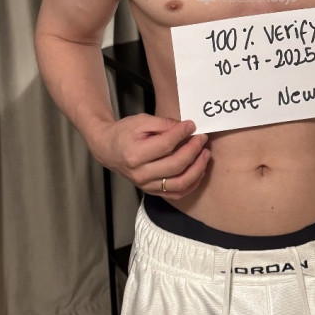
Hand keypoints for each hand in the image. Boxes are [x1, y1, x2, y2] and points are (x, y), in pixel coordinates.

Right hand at [94, 115, 210, 199]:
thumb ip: (164, 124)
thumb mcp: (141, 121)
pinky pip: (177, 193)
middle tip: (202, 138)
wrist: (108, 149)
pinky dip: (192, 183)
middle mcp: (141, 174)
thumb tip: (187, 128)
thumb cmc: (124, 133)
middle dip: (194, 150)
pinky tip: (199, 170)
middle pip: (175, 165)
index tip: (192, 125)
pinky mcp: (152, 192)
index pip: (166, 145)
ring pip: (180, 183)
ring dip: (198, 169)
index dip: (182, 134)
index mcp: (135, 154)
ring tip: (205, 154)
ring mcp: (146, 186)